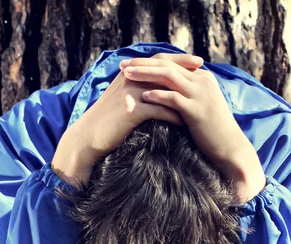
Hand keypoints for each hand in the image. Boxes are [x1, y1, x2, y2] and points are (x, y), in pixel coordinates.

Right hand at [51, 52, 203, 187]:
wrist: (88, 137)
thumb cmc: (107, 122)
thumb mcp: (121, 99)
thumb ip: (136, 89)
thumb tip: (155, 89)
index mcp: (128, 74)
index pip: (157, 60)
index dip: (178, 59)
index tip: (196, 61)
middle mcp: (129, 78)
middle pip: (163, 68)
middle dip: (184, 68)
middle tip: (203, 69)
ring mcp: (130, 93)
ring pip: (163, 89)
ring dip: (182, 94)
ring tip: (199, 98)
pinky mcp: (131, 110)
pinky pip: (159, 109)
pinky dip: (173, 115)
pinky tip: (185, 122)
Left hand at [120, 55, 266, 203]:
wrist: (230, 149)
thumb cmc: (213, 133)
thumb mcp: (200, 109)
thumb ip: (187, 98)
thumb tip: (166, 97)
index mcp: (202, 78)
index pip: (173, 63)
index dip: (150, 61)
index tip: (131, 63)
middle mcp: (202, 81)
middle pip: (168, 65)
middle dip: (143, 63)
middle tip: (122, 64)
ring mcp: (200, 94)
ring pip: (168, 76)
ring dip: (145, 73)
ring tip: (127, 75)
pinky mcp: (197, 110)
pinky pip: (173, 98)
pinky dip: (157, 95)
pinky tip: (143, 96)